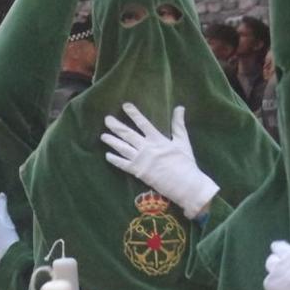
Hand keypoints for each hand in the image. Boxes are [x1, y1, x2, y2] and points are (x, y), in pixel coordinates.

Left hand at [100, 104, 218, 218]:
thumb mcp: (183, 141)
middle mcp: (146, 147)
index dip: (133, 113)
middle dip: (116, 126)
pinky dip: (115, 160)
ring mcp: (141, 160)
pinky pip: (123, 165)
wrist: (185, 184)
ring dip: (112, 141)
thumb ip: (178, 124)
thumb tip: (180, 107)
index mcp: (158, 139)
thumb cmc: (186, 163)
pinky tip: (108, 156)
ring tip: (103, 136)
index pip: (143, 123)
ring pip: (122, 148)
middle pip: (128, 134)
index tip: (125, 106)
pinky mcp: (138, 172)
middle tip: (107, 119)